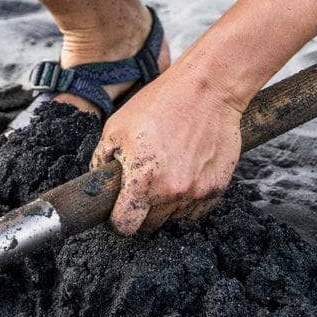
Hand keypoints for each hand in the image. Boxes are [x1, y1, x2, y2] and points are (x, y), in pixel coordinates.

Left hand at [92, 66, 244, 234]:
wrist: (208, 90)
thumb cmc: (161, 103)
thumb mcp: (117, 126)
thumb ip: (102, 160)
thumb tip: (99, 182)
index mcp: (143, 179)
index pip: (125, 226)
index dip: (118, 220)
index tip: (119, 209)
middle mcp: (172, 192)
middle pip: (150, 226)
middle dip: (142, 211)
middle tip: (143, 185)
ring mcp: (197, 192)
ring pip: (174, 219)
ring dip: (166, 205)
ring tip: (166, 173)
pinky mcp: (217, 189)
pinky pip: (196, 210)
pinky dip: (188, 200)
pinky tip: (184, 174)